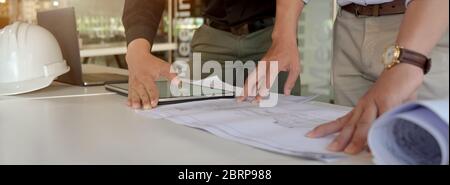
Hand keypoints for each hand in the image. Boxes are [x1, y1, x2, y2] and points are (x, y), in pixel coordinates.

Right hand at [126, 39, 176, 108]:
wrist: (136, 57)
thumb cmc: (150, 62)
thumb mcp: (162, 66)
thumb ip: (171, 74)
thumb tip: (178, 81)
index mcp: (147, 76)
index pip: (151, 87)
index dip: (153, 95)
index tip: (154, 102)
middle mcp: (139, 80)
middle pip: (142, 92)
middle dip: (144, 100)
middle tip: (147, 107)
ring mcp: (134, 83)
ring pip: (134, 93)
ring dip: (135, 101)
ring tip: (136, 107)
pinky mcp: (130, 85)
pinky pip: (129, 93)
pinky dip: (129, 99)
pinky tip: (129, 104)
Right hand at [237, 39, 300, 102]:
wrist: (283, 39)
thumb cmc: (290, 52)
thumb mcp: (295, 67)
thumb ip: (290, 81)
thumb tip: (287, 93)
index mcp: (276, 65)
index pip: (268, 77)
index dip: (264, 87)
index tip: (260, 96)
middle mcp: (266, 65)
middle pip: (254, 78)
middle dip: (248, 90)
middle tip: (243, 99)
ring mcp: (261, 64)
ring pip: (251, 77)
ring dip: (245, 88)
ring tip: (240, 98)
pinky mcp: (259, 65)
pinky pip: (252, 76)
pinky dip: (248, 84)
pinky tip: (245, 91)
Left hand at [307, 64, 423, 153]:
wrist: (404, 66)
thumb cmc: (394, 89)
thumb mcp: (383, 107)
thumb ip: (379, 122)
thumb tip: (377, 140)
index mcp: (361, 108)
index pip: (340, 120)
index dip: (326, 128)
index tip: (312, 135)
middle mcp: (364, 105)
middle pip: (349, 124)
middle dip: (340, 138)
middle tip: (331, 149)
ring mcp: (375, 102)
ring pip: (363, 123)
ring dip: (357, 138)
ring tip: (350, 150)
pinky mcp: (388, 100)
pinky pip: (382, 118)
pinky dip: (378, 130)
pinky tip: (376, 140)